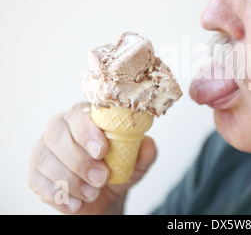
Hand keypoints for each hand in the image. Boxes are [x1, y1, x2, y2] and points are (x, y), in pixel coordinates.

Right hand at [28, 102, 156, 214]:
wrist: (103, 196)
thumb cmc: (117, 170)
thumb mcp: (135, 163)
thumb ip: (143, 153)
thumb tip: (147, 144)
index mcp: (84, 116)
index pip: (80, 114)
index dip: (88, 132)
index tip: (102, 151)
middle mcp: (60, 128)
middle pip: (57, 136)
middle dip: (80, 160)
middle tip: (101, 178)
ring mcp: (43, 150)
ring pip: (45, 159)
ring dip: (70, 180)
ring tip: (93, 193)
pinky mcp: (35, 173)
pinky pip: (37, 182)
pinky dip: (58, 196)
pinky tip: (76, 204)